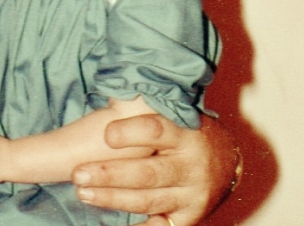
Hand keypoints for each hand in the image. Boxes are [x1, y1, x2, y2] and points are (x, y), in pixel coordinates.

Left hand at [72, 115, 237, 225]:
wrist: (225, 162)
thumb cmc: (184, 133)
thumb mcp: (173, 116)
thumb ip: (143, 110)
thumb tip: (108, 91)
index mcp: (185, 134)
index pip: (155, 130)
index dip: (130, 132)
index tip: (106, 134)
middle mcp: (191, 166)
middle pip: (148, 173)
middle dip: (110, 175)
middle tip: (78, 173)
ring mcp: (192, 195)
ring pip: (148, 200)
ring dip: (112, 199)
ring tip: (83, 193)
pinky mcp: (189, 217)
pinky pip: (160, 225)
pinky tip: (113, 222)